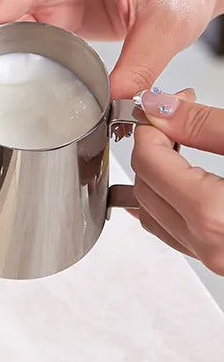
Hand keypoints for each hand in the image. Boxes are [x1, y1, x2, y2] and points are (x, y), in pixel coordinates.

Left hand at [132, 91, 223, 273]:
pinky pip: (173, 232)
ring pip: (152, 212)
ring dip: (156, 174)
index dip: (150, 123)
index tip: (168, 101)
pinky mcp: (218, 259)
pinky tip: (177, 181)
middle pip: (144, 185)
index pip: (147, 160)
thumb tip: (162, 107)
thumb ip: (204, 126)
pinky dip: (166, 203)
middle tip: (176, 115)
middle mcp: (207, 244)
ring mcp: (212, 258)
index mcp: (211, 214)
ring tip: (180, 142)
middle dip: (153, 145)